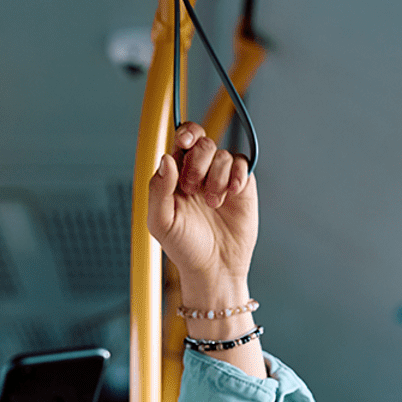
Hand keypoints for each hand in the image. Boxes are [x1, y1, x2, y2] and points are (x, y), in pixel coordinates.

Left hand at [146, 122, 257, 289]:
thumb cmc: (184, 247)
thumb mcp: (161, 222)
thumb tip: (166, 158)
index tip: (184, 142)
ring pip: (222, 154)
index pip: (180, 142)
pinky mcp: (242, 186)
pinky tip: (231, 193)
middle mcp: (198, 173)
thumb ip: (158, 189)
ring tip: (213, 203)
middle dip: (198, 162)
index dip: (184, 134)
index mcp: (175, 176)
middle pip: (202, 143)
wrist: (214, 267)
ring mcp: (221, 178)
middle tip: (193, 188)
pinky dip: (237, 174)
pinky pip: (242, 164)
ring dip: (217, 177)